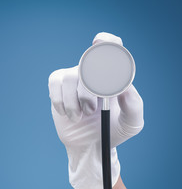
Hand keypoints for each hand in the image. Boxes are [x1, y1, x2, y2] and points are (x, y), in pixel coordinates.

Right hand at [48, 32, 143, 188]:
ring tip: (81, 115)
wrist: (91, 146)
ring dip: (75, 101)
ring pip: (69, 77)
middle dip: (88, 90)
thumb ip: (133, 104)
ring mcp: (74, 78)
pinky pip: (55, 83)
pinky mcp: (59, 87)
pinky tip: (67, 113)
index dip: (106, 42)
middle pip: (87, 64)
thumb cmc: (113, 131)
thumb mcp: (131, 123)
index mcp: (113, 76)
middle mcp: (93, 72)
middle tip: (92, 109)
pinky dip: (60, 101)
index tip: (99, 43)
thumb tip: (123, 87)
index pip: (111, 47)